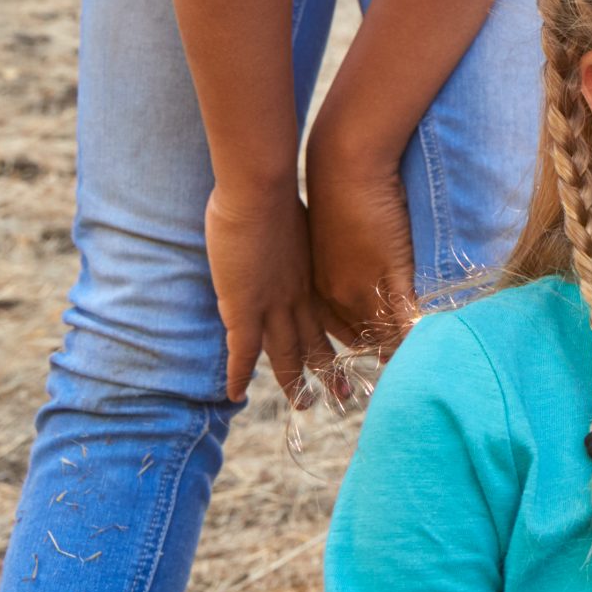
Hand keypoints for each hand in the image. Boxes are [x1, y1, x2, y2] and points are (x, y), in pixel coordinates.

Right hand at [203, 180, 333, 402]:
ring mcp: (269, 302)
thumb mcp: (295, 218)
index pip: (327, 315)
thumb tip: (294, 231)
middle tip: (345, 395)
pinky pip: (241, 350)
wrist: (261, 185)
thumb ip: (296, 236)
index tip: (355, 354)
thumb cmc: (275, 191)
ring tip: (305, 406)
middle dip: (329, 370)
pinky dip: (239, 374)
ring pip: (285, 353)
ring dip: (294, 382)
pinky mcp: (242, 306)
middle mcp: (295, 294)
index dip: (339, 337)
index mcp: (308, 274)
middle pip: (315, 340)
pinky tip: (236, 395)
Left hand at [306, 143, 418, 354]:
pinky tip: (433, 343)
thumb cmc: (341, 188)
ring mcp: (367, 285)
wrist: (346, 163)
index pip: (343, 328)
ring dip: (400, 353)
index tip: (374, 357)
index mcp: (324, 283)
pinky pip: (406, 316)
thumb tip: (367, 262)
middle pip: (362, 338)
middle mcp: (340, 292)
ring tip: (419, 367)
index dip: (359, 344)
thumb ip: (349, 258)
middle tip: (396, 375)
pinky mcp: (391, 273)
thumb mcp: (338, 233)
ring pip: (384, 333)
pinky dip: (417, 334)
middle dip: (376, 358)